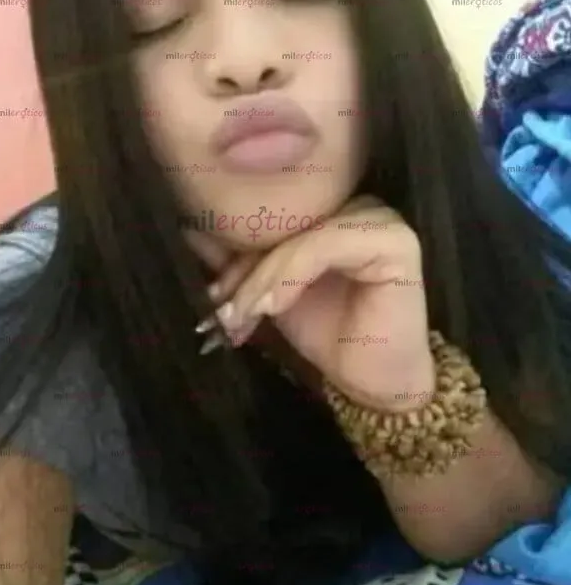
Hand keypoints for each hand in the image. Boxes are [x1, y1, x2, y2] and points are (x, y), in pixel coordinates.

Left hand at [199, 196, 434, 411]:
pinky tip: (272, 308)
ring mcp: (378, 217)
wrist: (371, 382)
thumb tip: (191, 230)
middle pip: (282, 223)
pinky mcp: (394, 240)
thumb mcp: (269, 292)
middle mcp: (354, 202)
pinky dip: (290, 277)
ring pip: (298, 236)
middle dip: (243, 269)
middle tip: (220, 311)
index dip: (233, 252)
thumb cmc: (324, 333)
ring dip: (261, 278)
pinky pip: (325, 246)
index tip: (211, 295)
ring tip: (241, 317)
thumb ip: (240, 261)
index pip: (270, 216)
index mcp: (328, 207)